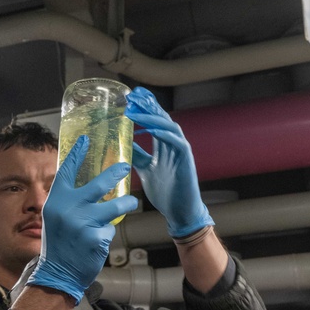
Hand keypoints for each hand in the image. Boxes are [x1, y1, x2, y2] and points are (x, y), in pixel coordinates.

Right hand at [26, 135, 137, 303]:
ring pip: (115, 206)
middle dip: (116, 173)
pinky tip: (98, 240)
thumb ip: (68, 201)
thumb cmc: (59, 244)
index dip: (76, 154)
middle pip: (99, 184)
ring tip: (131, 201)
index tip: (85, 139)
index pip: (67, 171)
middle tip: (125, 166)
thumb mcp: (56, 218)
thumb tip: (89, 185)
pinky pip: (110, 229)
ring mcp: (84, 223)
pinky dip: (107, 233)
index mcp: (56, 201)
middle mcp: (69, 209)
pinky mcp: (96, 238)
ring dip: (126, 203)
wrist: (58, 273)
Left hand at [125, 86, 213, 238]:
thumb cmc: (165, 193)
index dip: (145, 108)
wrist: (179, 212)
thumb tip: (123, 143)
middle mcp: (173, 145)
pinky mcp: (187, 162)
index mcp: (164, 145)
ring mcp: (181, 152)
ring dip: (153, 117)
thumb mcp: (145, 170)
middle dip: (148, 106)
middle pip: (162, 118)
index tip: (130, 97)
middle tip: (132, 96)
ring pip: (170, 126)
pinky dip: (165, 134)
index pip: (155, 120)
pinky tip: (152, 129)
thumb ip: (137, 155)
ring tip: (136, 112)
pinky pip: (179, 142)